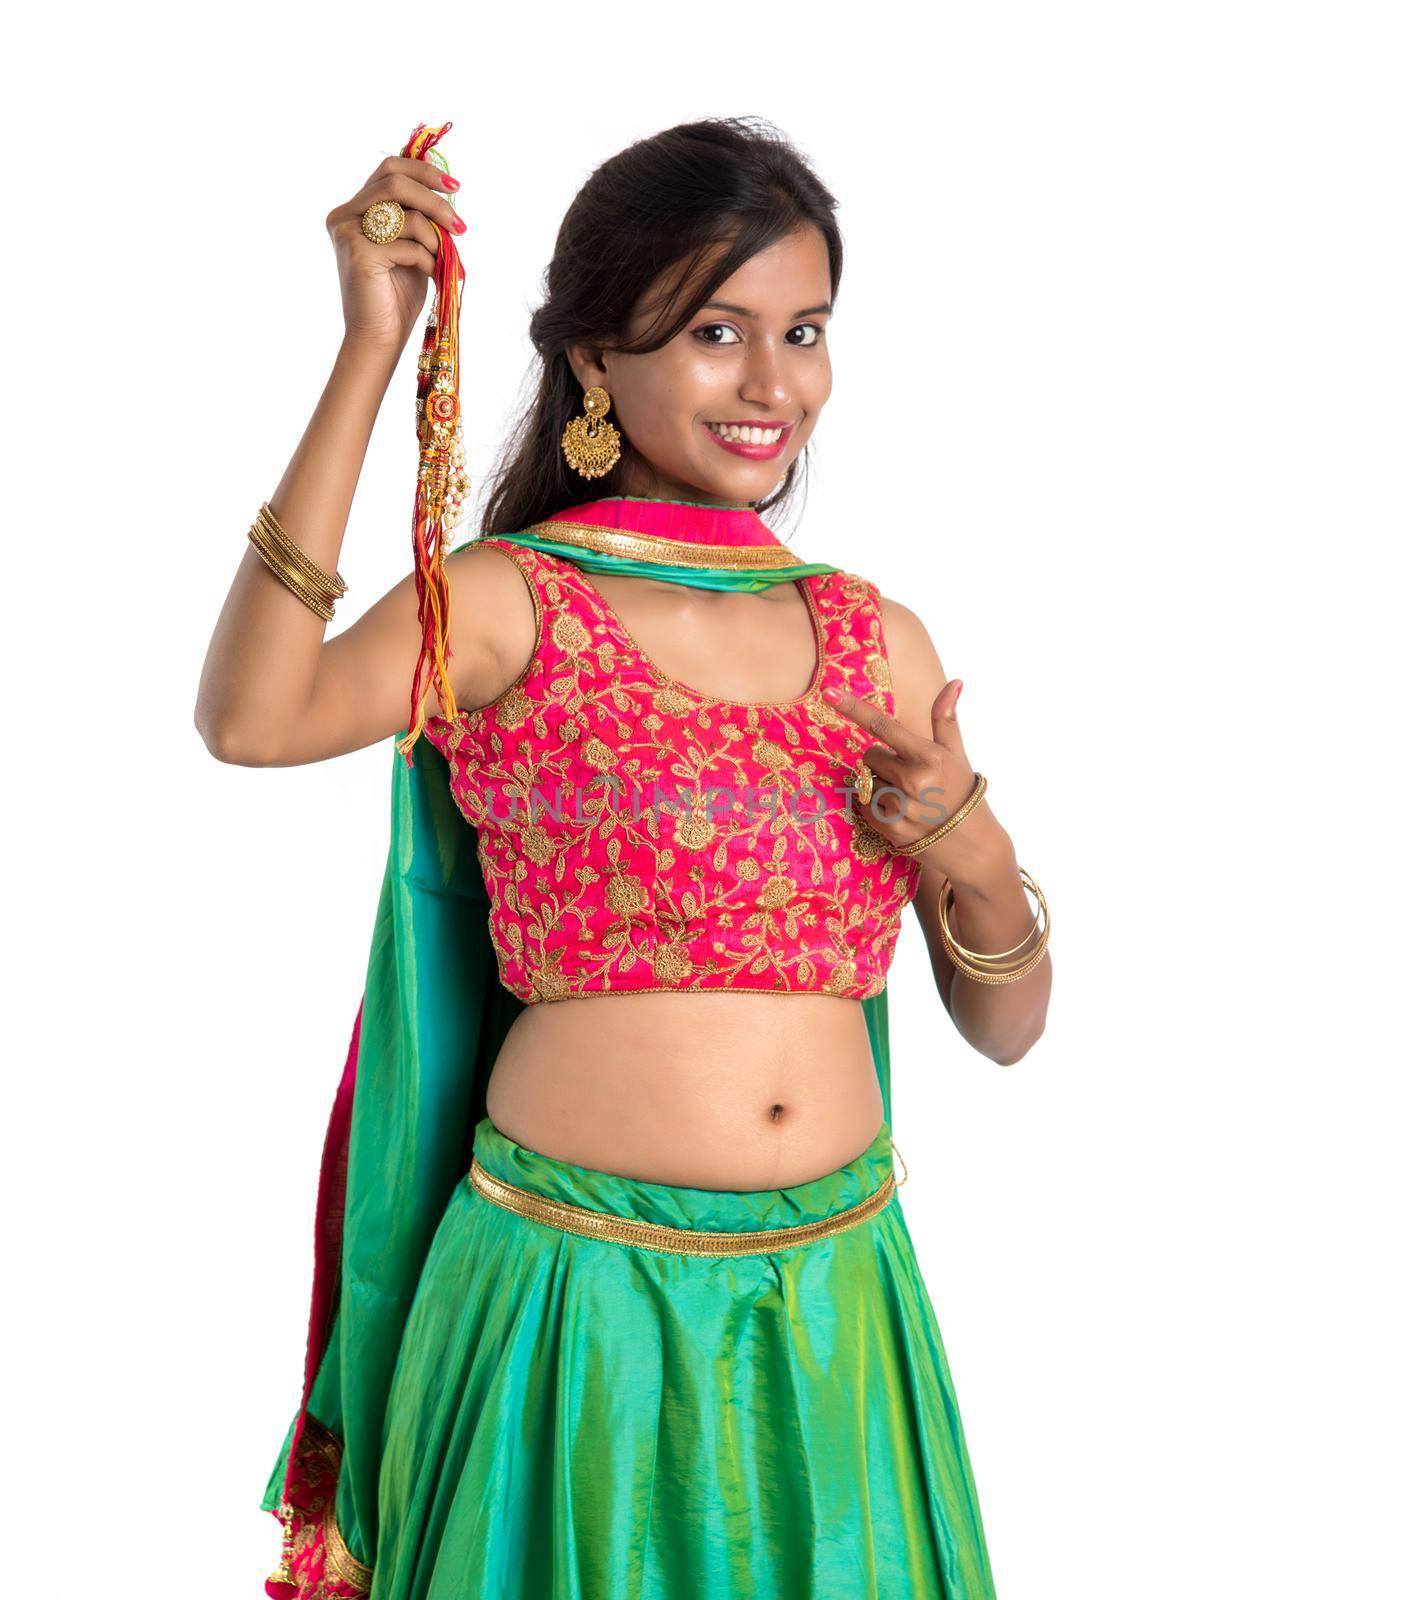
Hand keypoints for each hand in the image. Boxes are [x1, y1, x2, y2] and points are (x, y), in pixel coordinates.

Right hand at [325, 153, 466, 354]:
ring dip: (434, 236)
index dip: (423, 170)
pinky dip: (427, 259)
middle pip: (395, 181)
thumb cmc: (396, 296)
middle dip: (435, 200)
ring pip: (405, 212)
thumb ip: (416, 217)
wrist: (379, 337)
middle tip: (459, 225)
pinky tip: (429, 274)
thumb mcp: (410, 246)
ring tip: (442, 258)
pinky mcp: (359, 253)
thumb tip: (443, 187)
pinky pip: (408, 244)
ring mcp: (348, 232)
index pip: (388, 169)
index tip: (454, 187)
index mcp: (354, 210)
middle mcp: (344, 216)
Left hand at [824, 679, 1008, 883]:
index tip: (828, 692)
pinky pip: (864, 806)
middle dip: (882, 761)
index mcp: (928, 757)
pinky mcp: (888, 829)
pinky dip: (876, 806)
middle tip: (907, 775)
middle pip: (868, 756)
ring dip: (878, 785)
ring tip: (906, 797)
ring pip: (865, 782)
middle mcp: (912, 781)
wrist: (970, 843)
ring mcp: (899, 807)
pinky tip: (899, 813)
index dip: (853, 708)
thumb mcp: (956, 753)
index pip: (883, 726)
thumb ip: (946, 718)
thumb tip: (954, 682)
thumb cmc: (960, 790)